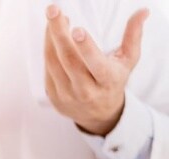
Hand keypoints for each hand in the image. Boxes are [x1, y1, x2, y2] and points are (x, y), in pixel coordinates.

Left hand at [44, 5, 148, 135]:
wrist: (98, 115)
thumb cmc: (113, 81)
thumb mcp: (128, 61)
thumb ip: (133, 36)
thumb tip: (143, 11)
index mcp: (107, 81)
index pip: (95, 64)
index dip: (85, 47)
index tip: (77, 29)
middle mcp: (85, 90)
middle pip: (69, 60)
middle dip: (59, 33)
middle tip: (53, 9)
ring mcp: (67, 95)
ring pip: (54, 63)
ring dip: (50, 38)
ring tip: (53, 16)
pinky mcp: (54, 96)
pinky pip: (47, 70)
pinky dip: (48, 50)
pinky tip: (50, 34)